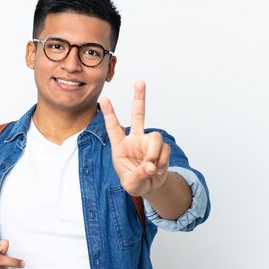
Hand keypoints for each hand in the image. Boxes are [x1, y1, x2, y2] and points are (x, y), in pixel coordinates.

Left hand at [99, 80, 170, 196]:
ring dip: (155, 154)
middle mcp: (135, 139)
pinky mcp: (161, 147)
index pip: (113, 127)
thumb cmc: (134, 182)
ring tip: (151, 168)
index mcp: (120, 145)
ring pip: (156, 138)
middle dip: (139, 98)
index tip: (104, 99)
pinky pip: (165, 150)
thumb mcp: (131, 184)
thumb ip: (139, 175)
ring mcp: (148, 142)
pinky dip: (162, 162)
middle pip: (138, 115)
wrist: (150, 186)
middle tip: (140, 82)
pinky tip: (157, 170)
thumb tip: (151, 165)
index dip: (109, 113)